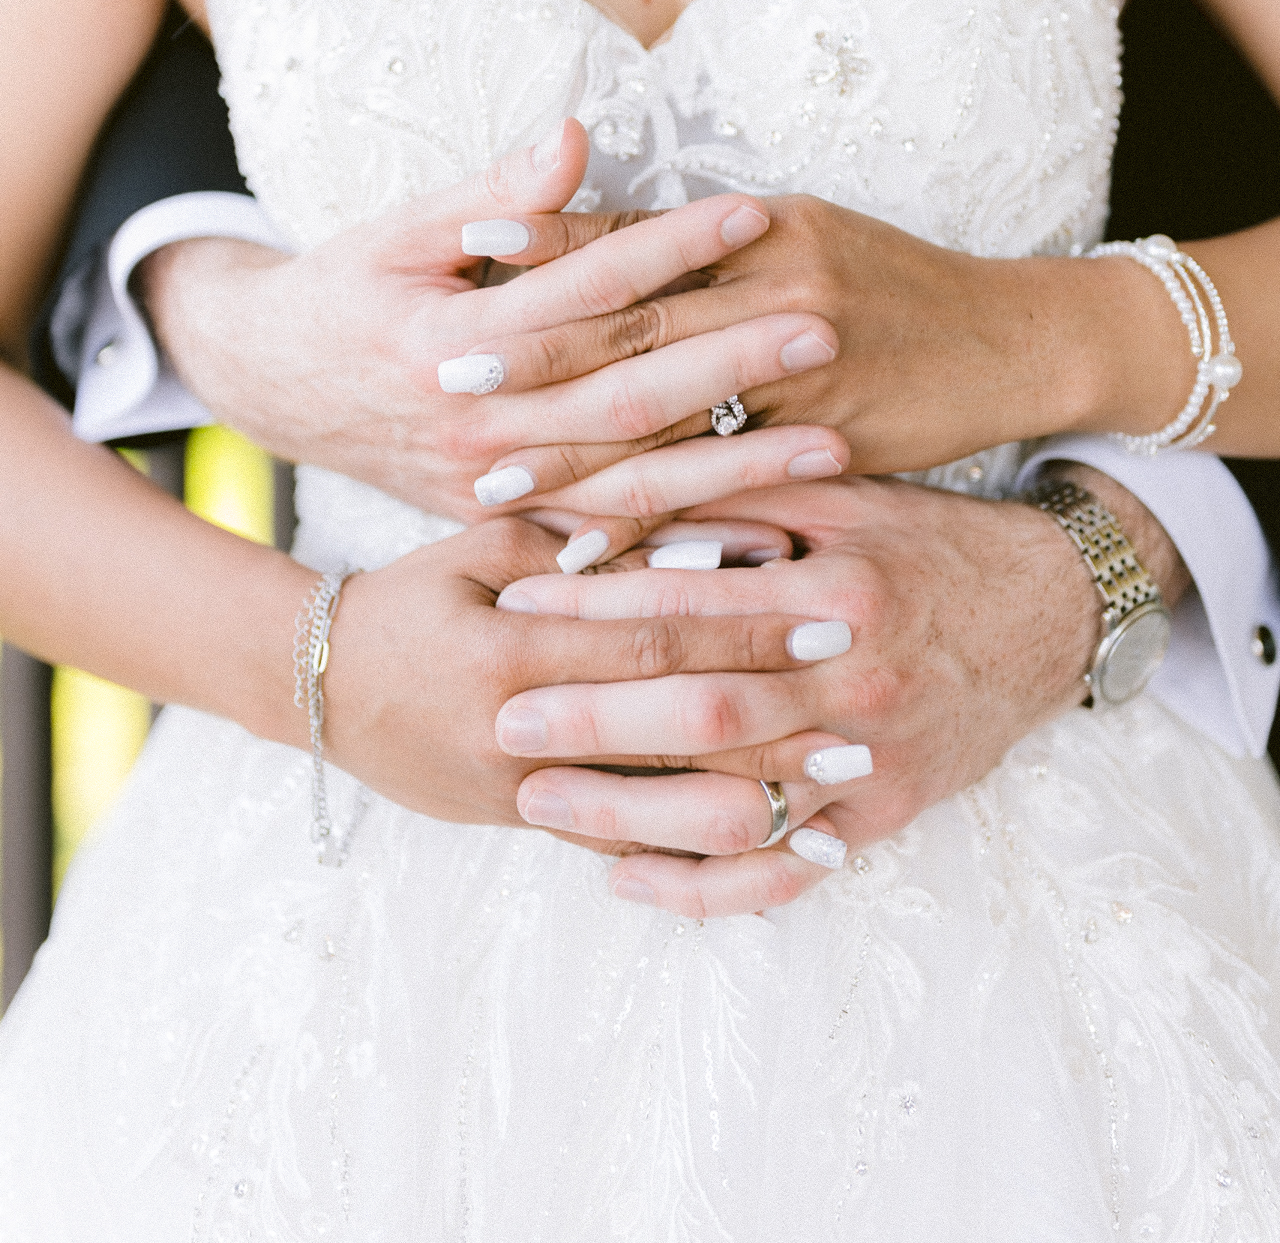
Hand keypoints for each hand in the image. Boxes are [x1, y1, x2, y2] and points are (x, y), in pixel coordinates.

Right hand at [140, 120, 848, 547]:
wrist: (271, 386)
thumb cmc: (346, 291)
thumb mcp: (399, 228)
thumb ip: (495, 191)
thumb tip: (577, 134)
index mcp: (450, 336)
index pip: (584, 287)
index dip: (670, 245)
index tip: (756, 211)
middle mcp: (475, 422)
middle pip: (624, 392)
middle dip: (732, 363)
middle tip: (828, 326)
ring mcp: (491, 485)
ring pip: (630, 480)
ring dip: (735, 465)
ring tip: (836, 444)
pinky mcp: (504, 524)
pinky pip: (609, 539)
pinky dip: (688, 541)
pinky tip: (769, 537)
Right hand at [320, 513, 846, 915]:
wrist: (323, 691)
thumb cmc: (412, 601)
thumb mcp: (481, 548)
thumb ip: (578, 538)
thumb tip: (690, 531)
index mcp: (511, 656)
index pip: (653, 641)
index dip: (745, 628)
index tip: (828, 612)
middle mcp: (523, 738)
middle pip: (675, 730)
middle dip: (778, 715)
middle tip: (868, 699)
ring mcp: (527, 796)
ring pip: (665, 807)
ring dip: (764, 793)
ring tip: (847, 778)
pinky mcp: (531, 829)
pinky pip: (631, 849)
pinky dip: (708, 850)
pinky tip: (777, 841)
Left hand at [480, 195, 1198, 491]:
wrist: (1016, 338)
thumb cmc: (897, 283)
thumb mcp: (807, 232)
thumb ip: (709, 242)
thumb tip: (603, 242)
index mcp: (768, 224)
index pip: (641, 231)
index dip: (551, 242)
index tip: (466, 253)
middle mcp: (783, 285)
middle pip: (638, 323)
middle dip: (538, 356)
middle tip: (445, 383)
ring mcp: (812, 370)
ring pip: (672, 416)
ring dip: (578, 451)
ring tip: (494, 480)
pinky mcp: (833, 445)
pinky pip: (722, 490)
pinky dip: (654, 520)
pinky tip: (593, 549)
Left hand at [488, 468, 1189, 916]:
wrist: (1049, 613)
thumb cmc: (924, 544)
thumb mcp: (840, 498)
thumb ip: (733, 503)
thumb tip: (612, 512)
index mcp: (839, 592)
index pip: (696, 607)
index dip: (599, 610)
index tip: (517, 606)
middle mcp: (858, 682)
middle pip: (705, 715)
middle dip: (595, 720)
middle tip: (505, 718)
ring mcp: (875, 764)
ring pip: (736, 806)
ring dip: (628, 812)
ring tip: (536, 800)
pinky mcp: (886, 819)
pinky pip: (787, 872)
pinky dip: (705, 887)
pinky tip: (626, 879)